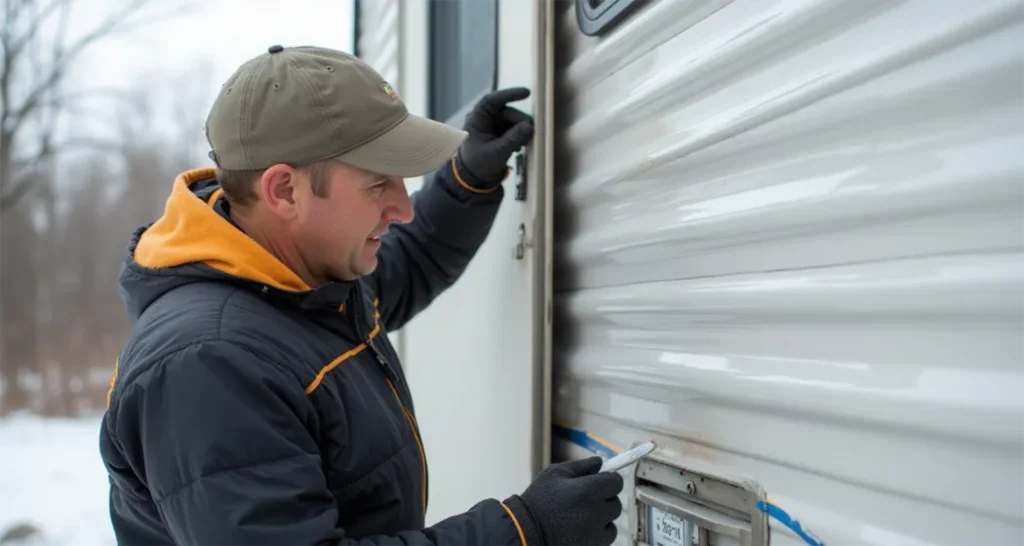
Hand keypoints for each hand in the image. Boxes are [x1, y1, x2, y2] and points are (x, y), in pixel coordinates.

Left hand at [457, 87, 534, 187]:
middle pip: (508, 112)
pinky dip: (519, 136)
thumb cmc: (479, 165)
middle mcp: (485, 117)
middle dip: (520, 123)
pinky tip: (518, 148)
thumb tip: (529, 126)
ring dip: (520, 131)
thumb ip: (512, 139)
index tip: (527, 93)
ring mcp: (494, 124)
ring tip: (519, 147)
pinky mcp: (501, 131)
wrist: (475, 178)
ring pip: (514, 120)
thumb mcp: (497, 153)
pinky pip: (515, 127)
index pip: (492, 100)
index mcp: (477, 118)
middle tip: (528, 137)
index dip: (509, 94)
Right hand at [503, 456, 623, 545]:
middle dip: (604, 499)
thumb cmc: (537, 501)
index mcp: (587, 491)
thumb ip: (581, 465)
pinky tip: (580, 528)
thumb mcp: (554, 473)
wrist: (525, 532)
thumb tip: (599, 461)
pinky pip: (605, 537)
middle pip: (615, 503)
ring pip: (612, 522)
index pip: (616, 482)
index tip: (603, 480)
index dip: (610, 479)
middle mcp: (596, 513)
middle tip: (586, 499)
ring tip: (580, 515)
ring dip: (602, 517)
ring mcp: (595, 533)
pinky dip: (597, 532)